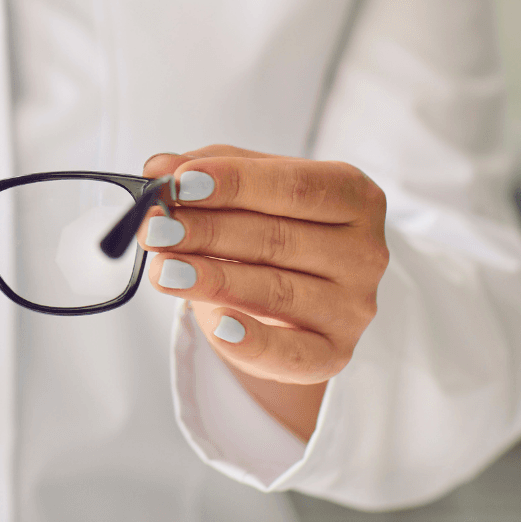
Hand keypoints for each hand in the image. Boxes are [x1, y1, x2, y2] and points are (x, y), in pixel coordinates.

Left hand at [139, 145, 389, 437]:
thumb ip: (205, 170)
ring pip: (276, 291)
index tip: (182, 182)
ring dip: (212, 280)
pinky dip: (253, 342)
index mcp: (354, 196)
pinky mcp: (334, 352)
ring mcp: (354, 307)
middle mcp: (365, 252)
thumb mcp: (245, 189)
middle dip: (208, 231)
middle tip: (155, 228)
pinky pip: (293, 354)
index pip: (295, 186)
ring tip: (163, 269)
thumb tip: (157, 167)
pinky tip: (218, 326)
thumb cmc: (274, 227)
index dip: (237, 183)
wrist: (296, 295)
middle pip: (278, 238)